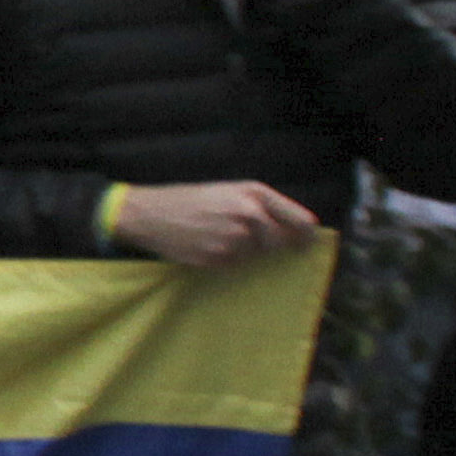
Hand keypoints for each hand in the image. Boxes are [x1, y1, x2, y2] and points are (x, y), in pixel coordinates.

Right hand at [109, 178, 319, 266]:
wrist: (148, 214)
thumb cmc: (190, 199)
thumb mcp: (229, 190)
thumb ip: (263, 206)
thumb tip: (297, 232)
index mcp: (255, 194)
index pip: (300, 221)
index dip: (307, 235)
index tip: (307, 244)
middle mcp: (248, 215)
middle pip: (279, 242)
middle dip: (270, 245)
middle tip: (247, 240)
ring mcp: (233, 239)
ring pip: (256, 255)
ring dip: (244, 251)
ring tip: (217, 237)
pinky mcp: (217, 258)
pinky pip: (235, 265)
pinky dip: (226, 259)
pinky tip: (206, 246)